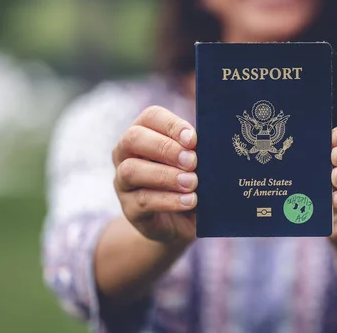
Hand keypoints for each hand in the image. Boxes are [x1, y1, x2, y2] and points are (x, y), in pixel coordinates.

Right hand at [113, 106, 197, 244]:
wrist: (185, 221)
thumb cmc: (192, 180)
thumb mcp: (197, 162)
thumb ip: (198, 150)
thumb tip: (213, 141)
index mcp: (145, 132)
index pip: (151, 116)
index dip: (172, 125)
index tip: (193, 140)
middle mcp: (126, 153)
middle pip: (133, 138)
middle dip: (164, 148)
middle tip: (192, 161)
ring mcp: (123, 182)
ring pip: (132, 170)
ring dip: (165, 175)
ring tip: (192, 183)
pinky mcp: (129, 209)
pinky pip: (143, 201)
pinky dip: (169, 200)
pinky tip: (190, 200)